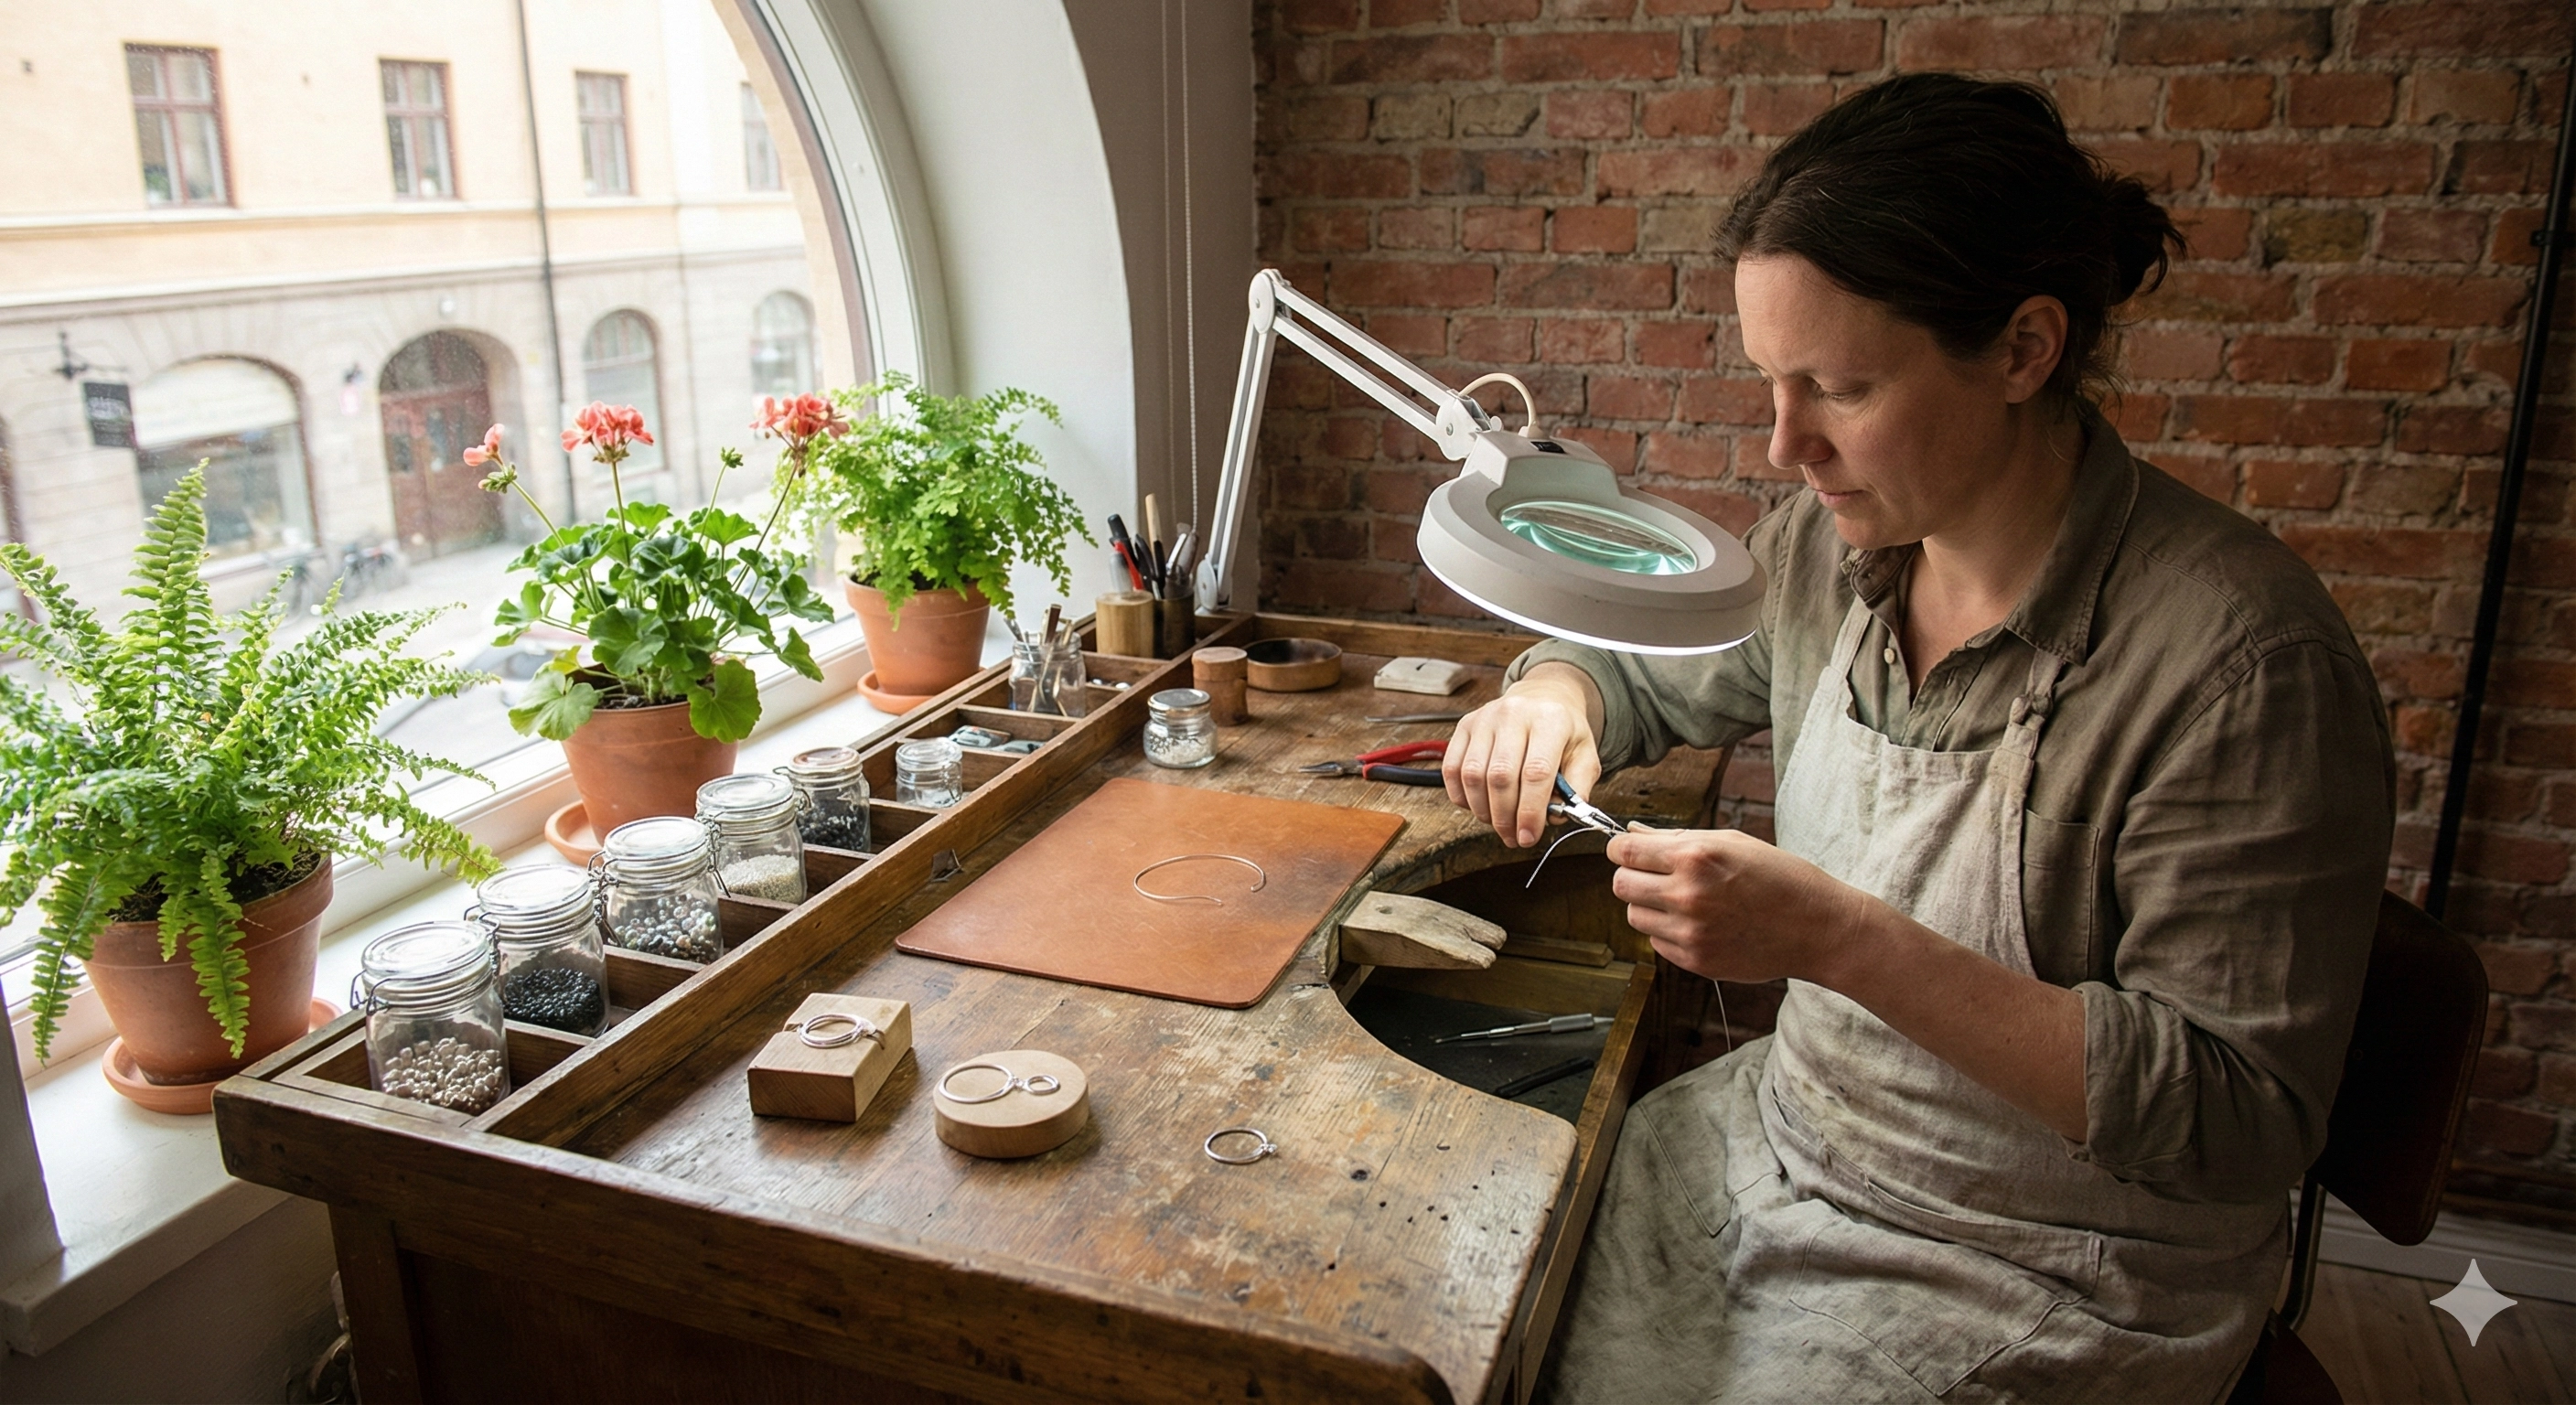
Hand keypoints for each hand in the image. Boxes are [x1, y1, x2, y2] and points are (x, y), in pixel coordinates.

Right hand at [1444, 663, 1602, 847]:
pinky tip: (1479, 806)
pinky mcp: (1464, 725)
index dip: (1530, 811)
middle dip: (1505, 817)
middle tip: (1513, 838)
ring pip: (1473, 775)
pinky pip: (1452, 769)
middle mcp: (1514, 714)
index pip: (1536, 772)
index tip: (1528, 837)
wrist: (1541, 697)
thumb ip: (1577, 789)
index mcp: (1550, 719)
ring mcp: (1484, 718)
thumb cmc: (1562, 731)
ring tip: (1498, 823)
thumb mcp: (1585, 755)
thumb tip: (1553, 817)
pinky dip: (1462, 796)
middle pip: (1500, 776)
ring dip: (1483, 810)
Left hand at [1606, 827, 1875, 984]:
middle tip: (1654, 876)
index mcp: (1696, 857)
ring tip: (1683, 901)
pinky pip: (1657, 942)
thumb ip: (1676, 838)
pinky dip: (1668, 931)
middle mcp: (1687, 894)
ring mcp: (1690, 932)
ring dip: (1649, 906)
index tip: (1627, 852)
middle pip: (1620, 885)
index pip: (1624, 852)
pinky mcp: (1695, 960)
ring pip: (1634, 916)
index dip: (1620, 849)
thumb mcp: (1732, 842)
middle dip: (1632, 877)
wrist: (1817, 927)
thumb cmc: (1779, 877)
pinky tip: (1700, 923)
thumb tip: (1632, 834)